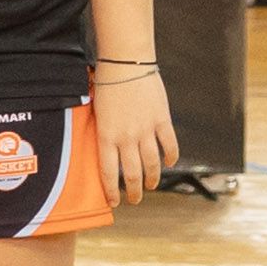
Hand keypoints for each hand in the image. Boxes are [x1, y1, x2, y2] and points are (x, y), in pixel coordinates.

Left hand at [91, 68, 180, 206]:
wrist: (125, 63)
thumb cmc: (105, 83)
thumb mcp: (96, 111)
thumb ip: (103, 131)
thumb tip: (106, 149)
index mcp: (105, 135)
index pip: (108, 172)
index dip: (111, 190)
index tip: (114, 202)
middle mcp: (126, 137)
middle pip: (131, 173)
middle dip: (133, 191)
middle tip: (135, 199)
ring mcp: (145, 130)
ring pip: (152, 164)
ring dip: (152, 178)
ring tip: (151, 185)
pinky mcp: (162, 120)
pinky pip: (169, 145)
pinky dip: (170, 156)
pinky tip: (169, 162)